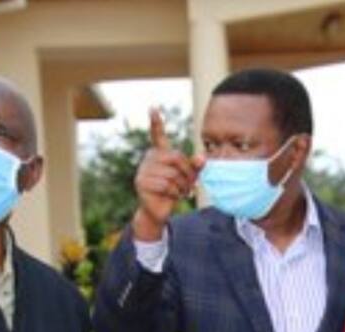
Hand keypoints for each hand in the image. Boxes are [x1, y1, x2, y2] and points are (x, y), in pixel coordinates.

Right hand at [132, 108, 202, 240]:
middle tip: (189, 185)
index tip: (153, 108)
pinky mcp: (141, 183)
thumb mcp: (187, 177)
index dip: (156, 122)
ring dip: (181, 186)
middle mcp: (149, 158)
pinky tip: (170, 196)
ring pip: (172, 174)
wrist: (158, 211)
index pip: (157, 135)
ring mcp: (143, 170)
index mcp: (159, 154)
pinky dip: (173, 193)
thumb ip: (195, 166)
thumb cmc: (173, 190)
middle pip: (176, 158)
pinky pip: (166, 185)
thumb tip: (202, 157)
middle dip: (187, 173)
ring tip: (179, 192)